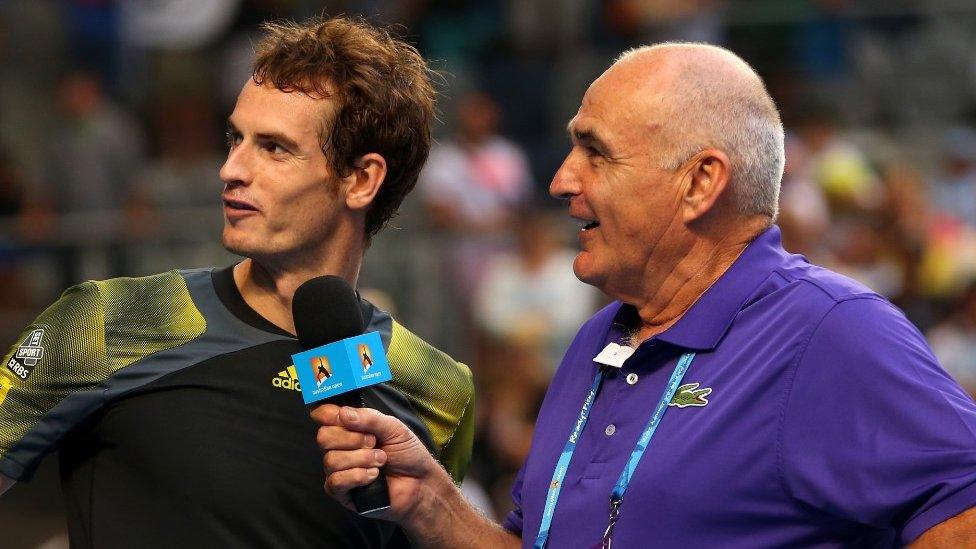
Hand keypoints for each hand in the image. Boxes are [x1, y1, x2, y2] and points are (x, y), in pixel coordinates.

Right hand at [310, 404, 442, 522]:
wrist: (421, 483)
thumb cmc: (408, 454)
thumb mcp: (394, 428)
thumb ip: (370, 418)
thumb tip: (343, 413)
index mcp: (350, 428)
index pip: (324, 416)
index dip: (326, 413)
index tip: (340, 415)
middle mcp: (340, 448)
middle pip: (324, 437)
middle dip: (351, 439)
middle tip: (374, 442)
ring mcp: (339, 470)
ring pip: (331, 460)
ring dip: (361, 459)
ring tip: (381, 461)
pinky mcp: (342, 492)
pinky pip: (336, 481)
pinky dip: (357, 476)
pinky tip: (374, 476)